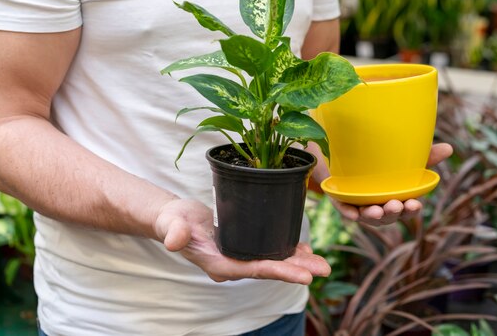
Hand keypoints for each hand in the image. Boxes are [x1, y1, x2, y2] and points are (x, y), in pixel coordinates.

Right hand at [153, 199, 330, 284]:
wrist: (173, 219)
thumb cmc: (172, 221)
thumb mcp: (172, 223)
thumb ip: (174, 232)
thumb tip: (172, 241)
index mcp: (219, 264)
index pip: (255, 270)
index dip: (281, 272)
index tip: (305, 276)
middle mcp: (233, 265)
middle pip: (270, 269)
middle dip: (298, 270)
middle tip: (324, 269)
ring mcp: (239, 257)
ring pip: (273, 262)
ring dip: (297, 262)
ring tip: (322, 262)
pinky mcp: (244, 247)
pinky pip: (269, 252)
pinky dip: (287, 251)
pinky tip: (304, 249)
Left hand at [331, 143, 452, 226]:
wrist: (349, 156)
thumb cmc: (386, 164)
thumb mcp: (406, 158)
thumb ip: (426, 155)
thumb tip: (448, 148)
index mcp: (398, 199)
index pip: (407, 209)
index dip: (411, 209)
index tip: (414, 204)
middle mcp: (380, 206)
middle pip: (388, 216)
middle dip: (392, 213)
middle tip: (395, 205)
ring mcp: (361, 205)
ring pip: (367, 216)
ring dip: (372, 215)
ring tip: (376, 210)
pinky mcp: (342, 201)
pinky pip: (345, 211)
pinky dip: (349, 213)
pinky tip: (352, 215)